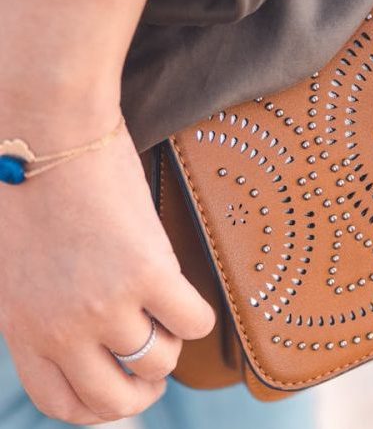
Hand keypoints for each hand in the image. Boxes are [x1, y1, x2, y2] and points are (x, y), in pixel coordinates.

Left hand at [0, 118, 214, 423]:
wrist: (46, 129)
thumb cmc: (27, 180)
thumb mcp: (16, 263)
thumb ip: (40, 307)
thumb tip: (80, 328)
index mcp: (21, 325)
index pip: (61, 401)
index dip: (98, 405)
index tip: (120, 387)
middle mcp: (61, 327)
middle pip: (113, 399)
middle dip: (142, 392)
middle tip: (156, 368)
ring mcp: (106, 304)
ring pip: (159, 360)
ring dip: (169, 343)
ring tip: (166, 312)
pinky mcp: (147, 273)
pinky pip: (193, 321)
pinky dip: (196, 314)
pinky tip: (184, 289)